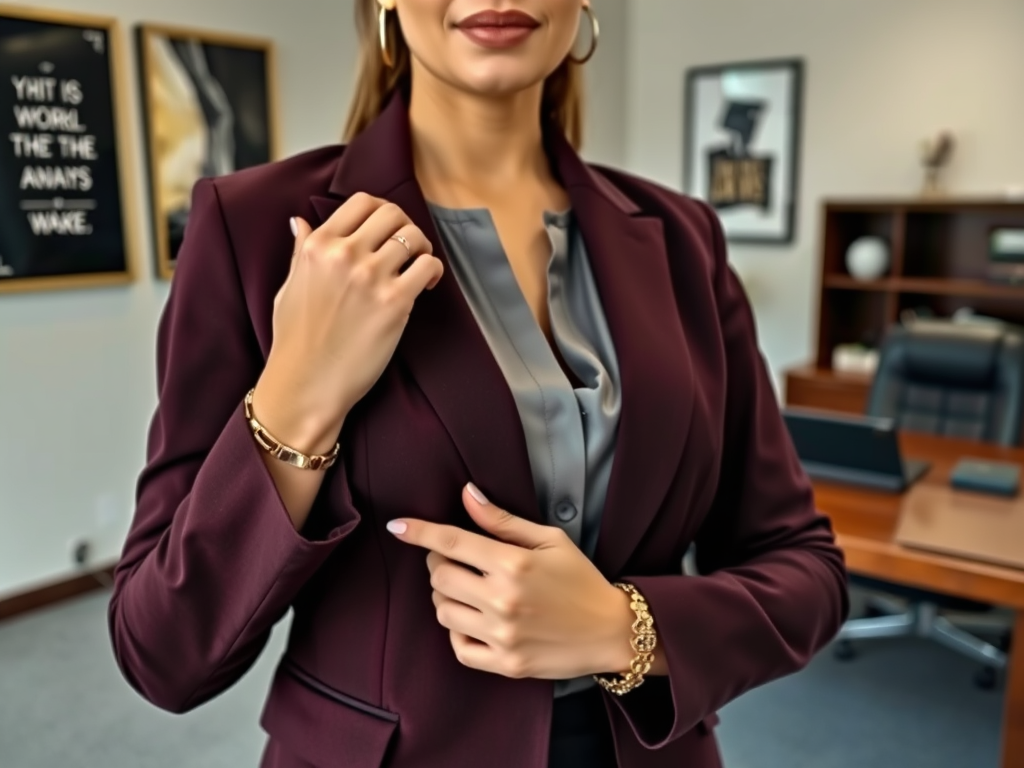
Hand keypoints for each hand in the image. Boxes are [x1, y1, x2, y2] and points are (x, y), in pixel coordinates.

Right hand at [253, 194, 443, 450]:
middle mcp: (344, 254)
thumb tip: (299, 221)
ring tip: (417, 267)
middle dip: (405, 226)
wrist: (306, 383)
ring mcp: (370, 276)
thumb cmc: (295, 341)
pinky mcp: (394, 302)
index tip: (386, 229)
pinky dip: (433, 271)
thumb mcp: (290, 286)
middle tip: (407, 247)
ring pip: (413, 236)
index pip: (361, 202)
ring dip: (421, 248)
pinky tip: (425, 285)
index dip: (381, 211)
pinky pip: (428, 266)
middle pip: (392, 214)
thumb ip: (301, 250)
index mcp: (317, 245)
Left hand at [387, 484, 635, 680]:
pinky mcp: (504, 663)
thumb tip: (466, 493)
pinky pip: (458, 647)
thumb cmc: (581, 579)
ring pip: (443, 611)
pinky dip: (458, 630)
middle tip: (457, 560)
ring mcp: (502, 635)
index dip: (419, 532)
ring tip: (468, 589)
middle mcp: (502, 600)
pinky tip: (474, 619)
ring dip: (447, 596)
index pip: (451, 543)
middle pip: (440, 577)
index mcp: (513, 563)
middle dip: (440, 564)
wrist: (612, 631)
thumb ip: (503, 520)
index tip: (397, 526)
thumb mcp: (549, 539)